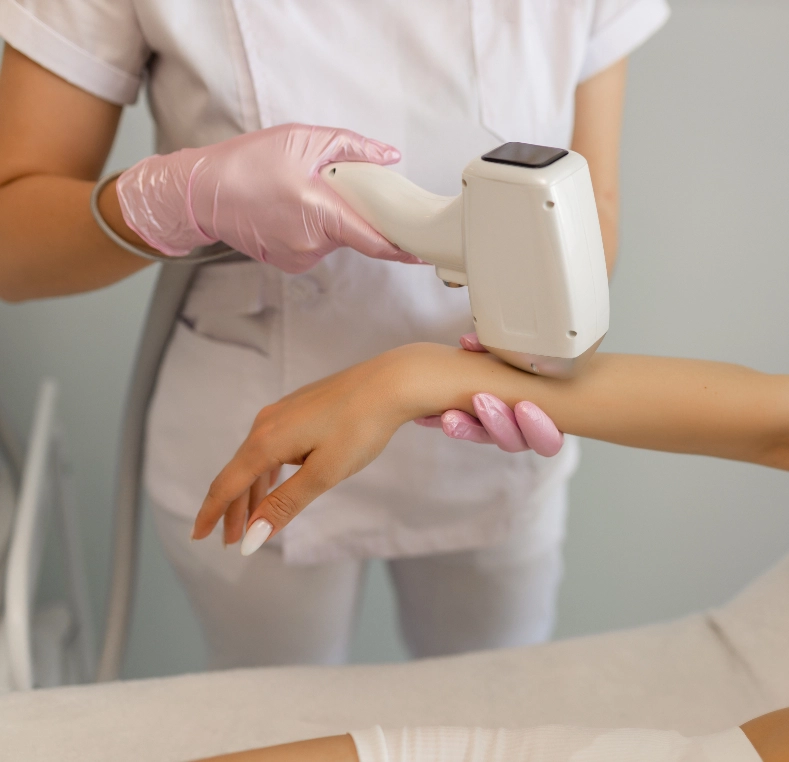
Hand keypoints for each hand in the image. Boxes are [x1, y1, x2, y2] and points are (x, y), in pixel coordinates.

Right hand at [116, 123, 419, 272]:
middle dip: (353, 211)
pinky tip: (289, 210)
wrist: (201, 192)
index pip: (375, 241)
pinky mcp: (288, 263)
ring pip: (334, 238)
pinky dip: (313, 228)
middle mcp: (313, 244)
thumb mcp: (303, 141)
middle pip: (354, 233)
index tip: (424, 251)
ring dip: (330, 219)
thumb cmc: (246, 163)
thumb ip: (353, 148)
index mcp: (321, 214)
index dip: (403, 247)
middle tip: (329, 185)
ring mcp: (300, 258)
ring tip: (298, 194)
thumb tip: (389, 157)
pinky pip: (315, 245)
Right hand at [191, 349, 420, 551]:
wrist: (391, 382)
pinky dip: (267, 470)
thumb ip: (284, 504)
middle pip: (238, 473)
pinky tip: (274, 479)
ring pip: (256, 458)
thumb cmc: (360, 427)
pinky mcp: (299, 407)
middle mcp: (266, 424)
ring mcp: (282, 412)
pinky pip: (271, 445)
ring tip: (254, 518)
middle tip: (232, 541)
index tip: (198, 537)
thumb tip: (251, 539)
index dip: (211, 513)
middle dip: (233, 509)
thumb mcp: (324, 473)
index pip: (227, 484)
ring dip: (252, 491)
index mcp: (266, 442)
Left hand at [414, 333, 563, 455]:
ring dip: (468, 427)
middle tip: (480, 400)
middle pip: (514, 442)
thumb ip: (501, 351)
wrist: (487, 365)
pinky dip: (448, 421)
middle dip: (497, 422)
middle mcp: (523, 433)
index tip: (523, 406)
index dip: (539, 427)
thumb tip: (469, 342)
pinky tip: (429, 417)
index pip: (548, 440)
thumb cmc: (523, 360)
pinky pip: (462, 430)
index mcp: (546, 420)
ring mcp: (498, 432)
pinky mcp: (473, 428)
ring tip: (450, 416)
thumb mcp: (517, 355)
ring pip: (485, 439)